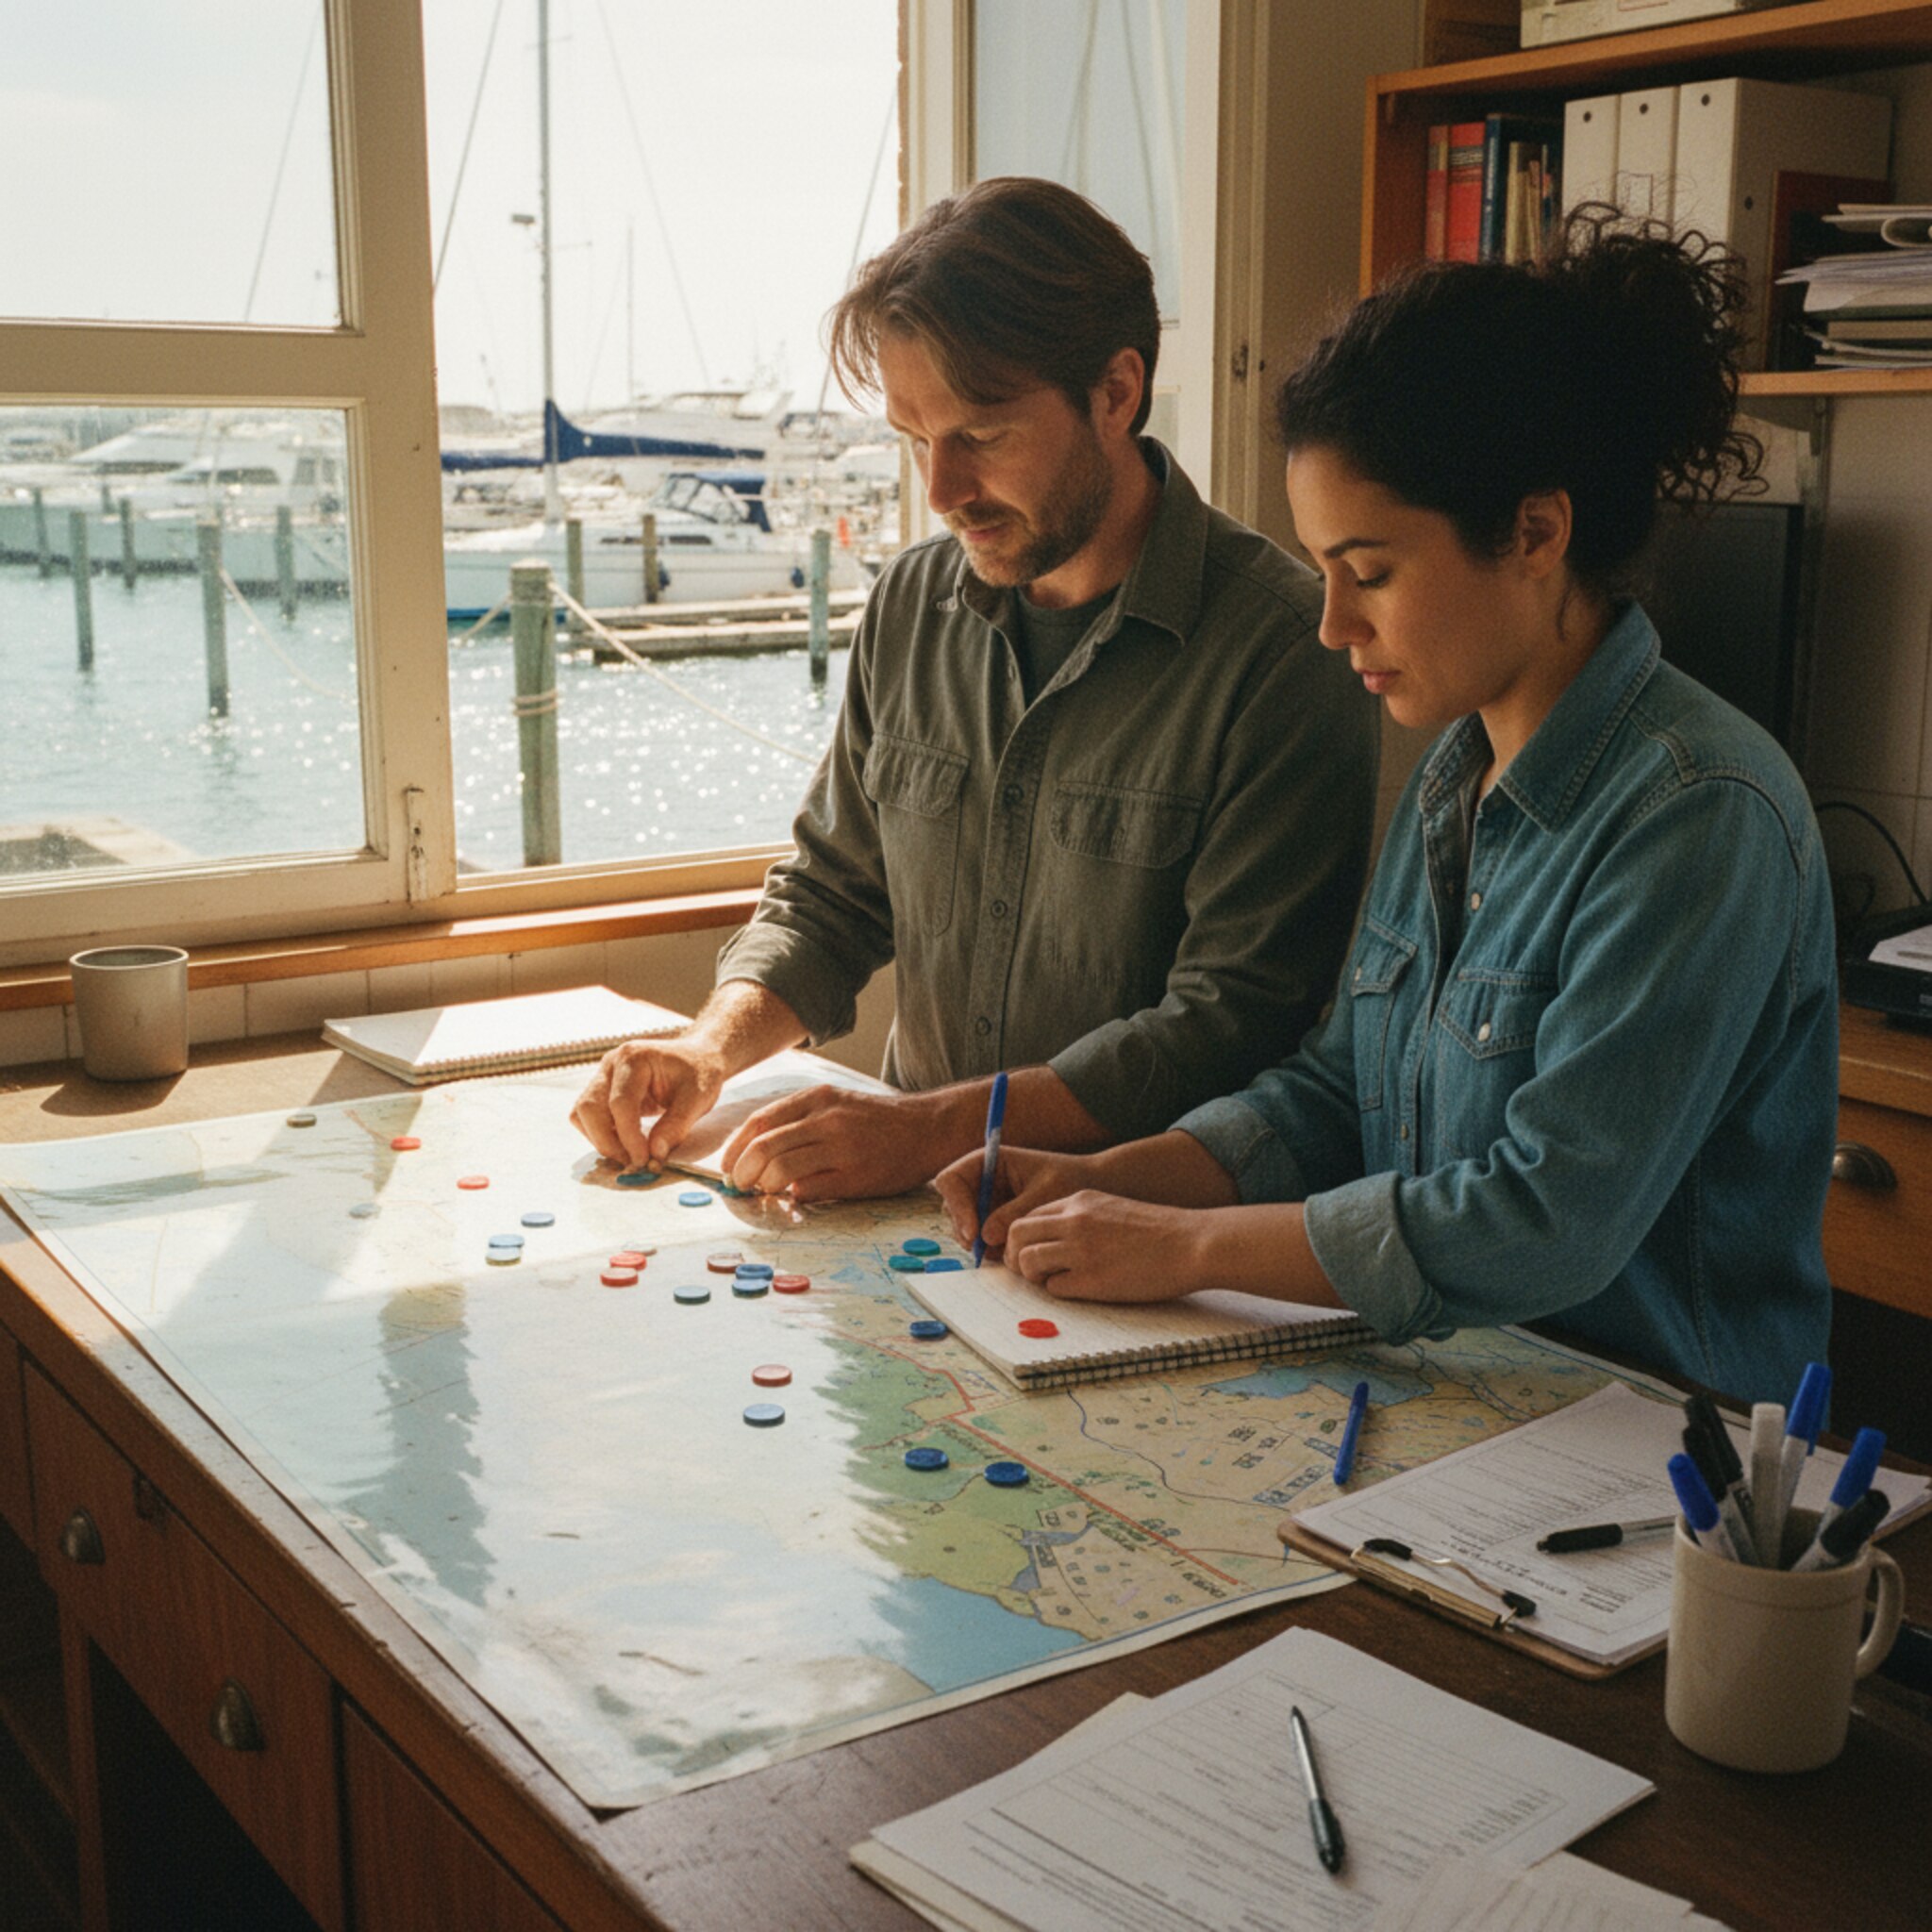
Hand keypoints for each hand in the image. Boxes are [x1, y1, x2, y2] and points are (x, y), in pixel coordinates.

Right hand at [570, 1037, 727, 1169]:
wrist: (697, 1057)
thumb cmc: (699, 1073)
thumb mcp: (698, 1098)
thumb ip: (676, 1125)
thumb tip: (654, 1155)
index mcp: (634, 1058)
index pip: (620, 1103)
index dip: (628, 1137)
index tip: (644, 1160)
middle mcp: (611, 1064)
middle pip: (589, 1107)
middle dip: (607, 1142)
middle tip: (633, 1163)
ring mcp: (603, 1076)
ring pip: (582, 1114)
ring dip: (601, 1140)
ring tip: (630, 1155)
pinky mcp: (602, 1090)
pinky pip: (587, 1117)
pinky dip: (600, 1135)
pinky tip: (624, 1145)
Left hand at [719, 1085, 962, 1200]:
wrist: (928, 1129)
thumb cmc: (877, 1121)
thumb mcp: (837, 1103)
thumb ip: (800, 1120)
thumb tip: (756, 1150)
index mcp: (817, 1099)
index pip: (759, 1121)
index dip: (735, 1147)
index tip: (727, 1166)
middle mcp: (826, 1119)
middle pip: (764, 1147)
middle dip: (742, 1172)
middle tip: (740, 1186)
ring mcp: (841, 1148)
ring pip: (781, 1170)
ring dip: (765, 1187)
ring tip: (769, 1193)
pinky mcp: (855, 1176)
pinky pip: (810, 1190)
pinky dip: (796, 1196)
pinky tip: (801, 1196)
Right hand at [932, 1145, 1100, 1254]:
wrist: (1092, 1188)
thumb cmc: (1070, 1179)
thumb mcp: (1045, 1193)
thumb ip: (1014, 1212)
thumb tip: (985, 1236)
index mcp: (988, 1162)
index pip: (951, 1180)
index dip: (956, 1205)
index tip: (974, 1231)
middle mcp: (981, 1183)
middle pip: (952, 1207)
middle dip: (964, 1229)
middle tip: (984, 1251)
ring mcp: (986, 1204)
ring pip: (964, 1227)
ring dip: (977, 1243)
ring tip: (1005, 1252)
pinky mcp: (995, 1224)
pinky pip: (982, 1241)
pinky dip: (990, 1250)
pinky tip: (1010, 1254)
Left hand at [1003, 1191, 1212, 1303]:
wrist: (1192, 1243)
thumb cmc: (1159, 1231)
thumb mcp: (1112, 1208)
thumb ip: (1080, 1218)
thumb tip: (1051, 1240)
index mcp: (1079, 1201)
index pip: (1028, 1215)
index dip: (1023, 1237)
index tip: (1030, 1251)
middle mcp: (1074, 1221)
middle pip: (1016, 1234)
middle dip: (1015, 1255)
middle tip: (1028, 1270)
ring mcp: (1081, 1250)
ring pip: (1027, 1261)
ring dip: (1033, 1275)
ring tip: (1052, 1281)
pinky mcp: (1091, 1280)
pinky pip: (1053, 1288)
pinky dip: (1059, 1291)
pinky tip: (1079, 1289)